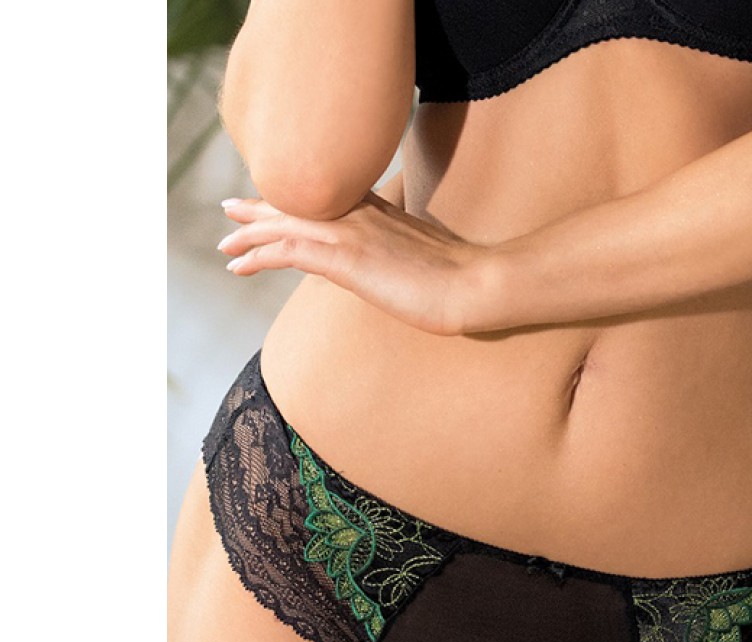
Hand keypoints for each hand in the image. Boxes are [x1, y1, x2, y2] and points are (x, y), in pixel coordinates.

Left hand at [217, 192, 499, 335]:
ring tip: (226, 248)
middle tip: (230, 212)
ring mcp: (351, 233)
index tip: (272, 203)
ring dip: (250, 236)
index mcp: (380, 211)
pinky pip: (288, 251)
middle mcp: (360, 213)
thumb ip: (405, 252)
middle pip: (297, 204)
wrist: (474, 284)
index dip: (294, 200)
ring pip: (284, 224)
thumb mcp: (429, 256)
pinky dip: (259, 256)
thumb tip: (398, 265)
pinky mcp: (346, 258)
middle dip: (260, 209)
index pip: (327, 198)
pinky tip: (240, 266)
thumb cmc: (462, 278)